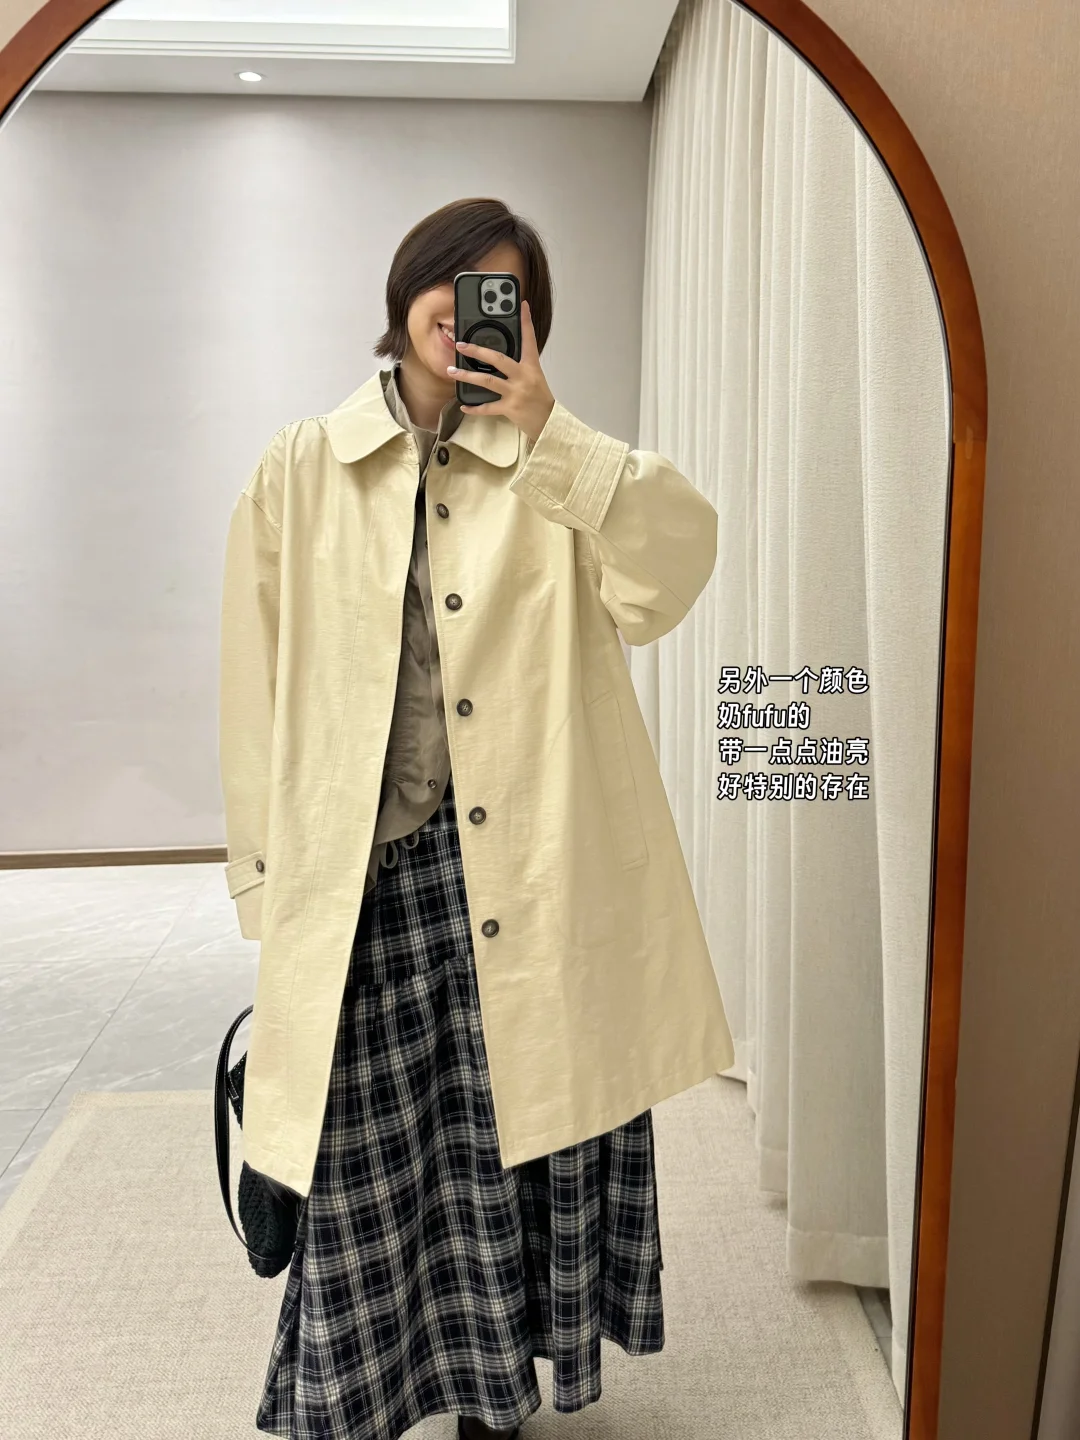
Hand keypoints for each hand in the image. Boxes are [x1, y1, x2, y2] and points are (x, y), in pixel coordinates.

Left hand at [448, 299, 555, 443]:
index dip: (526, 321)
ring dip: (467, 376)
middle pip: (498, 359)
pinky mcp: (510, 408)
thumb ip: (519, 365)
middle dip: (477, 351)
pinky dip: (475, 407)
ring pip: (487, 381)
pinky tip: (464, 405)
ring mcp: (515, 392)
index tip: (522, 305)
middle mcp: (523, 376)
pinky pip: (488, 407)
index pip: (529, 339)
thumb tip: (498, 356)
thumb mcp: (534, 377)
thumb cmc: (540, 399)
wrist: (549, 422)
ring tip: (452, 371)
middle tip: (461, 345)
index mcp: (531, 366)